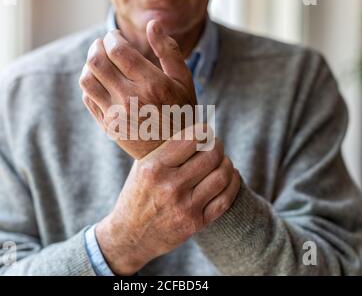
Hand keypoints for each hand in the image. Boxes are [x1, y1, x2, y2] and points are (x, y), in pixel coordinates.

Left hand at [79, 20, 196, 158]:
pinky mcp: (108, 126)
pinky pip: (88, 98)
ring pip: (87, 79)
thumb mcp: (184, 81)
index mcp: (152, 85)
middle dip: (97, 46)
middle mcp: (131, 99)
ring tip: (99, 61)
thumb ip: (169, 50)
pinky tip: (100, 81)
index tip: (115, 36)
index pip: (118, 50)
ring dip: (89, 64)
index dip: (112, 37)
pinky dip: (90, 84)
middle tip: (103, 44)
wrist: (173, 154)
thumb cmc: (181, 112)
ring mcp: (117, 115)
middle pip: (97, 62)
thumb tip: (153, 24)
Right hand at [95, 125, 240, 274]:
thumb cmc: (137, 194)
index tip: (206, 131)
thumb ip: (164, 148)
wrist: (129, 236)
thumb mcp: (141, 167)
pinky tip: (228, 177)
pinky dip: (232, 183)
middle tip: (215, 146)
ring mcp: (184, 207)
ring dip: (227, 164)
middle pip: (211, 155)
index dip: (205, 131)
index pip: (192, 139)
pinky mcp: (195, 223)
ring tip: (221, 162)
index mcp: (153, 167)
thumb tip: (192, 125)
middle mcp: (169, 186)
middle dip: (218, 146)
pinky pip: (225, 199)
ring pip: (222, 175)